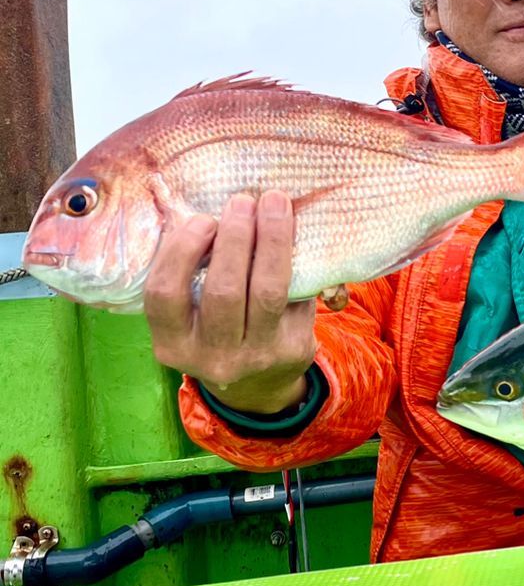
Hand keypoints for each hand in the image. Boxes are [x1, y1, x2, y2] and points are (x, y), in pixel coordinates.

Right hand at [145, 190, 316, 413]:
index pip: (165, 295)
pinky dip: (295, 260)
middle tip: (243, 200)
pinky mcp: (292, 349)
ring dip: (271, 240)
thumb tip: (207, 207)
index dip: (181, 252)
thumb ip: (192, 274)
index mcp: (172, 344)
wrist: (259, 384)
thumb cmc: (219, 330)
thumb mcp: (191, 316)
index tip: (202, 219)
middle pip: (222, 290)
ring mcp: (255, 356)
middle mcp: (211, 356)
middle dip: (234, 238)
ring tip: (274, 204)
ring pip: (266, 291)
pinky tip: (296, 231)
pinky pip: (296, 296)